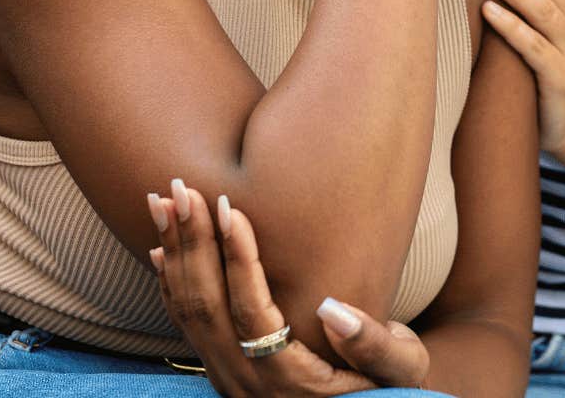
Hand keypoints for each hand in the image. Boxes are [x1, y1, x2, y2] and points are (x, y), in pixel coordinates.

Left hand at [148, 181, 430, 396]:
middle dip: (193, 242)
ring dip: (175, 253)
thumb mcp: (402, 371)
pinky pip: (186, 325)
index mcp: (290, 381)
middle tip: (181, 187)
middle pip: (207, 306)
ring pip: (189, 313)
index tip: (229, 207)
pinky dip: (170, 282)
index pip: (252, 312)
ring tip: (164, 201)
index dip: (238, 258)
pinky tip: (162, 247)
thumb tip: (334, 310)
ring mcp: (230, 378)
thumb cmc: (390, 391)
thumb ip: (375, 347)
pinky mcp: (223, 370)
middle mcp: (248, 382)